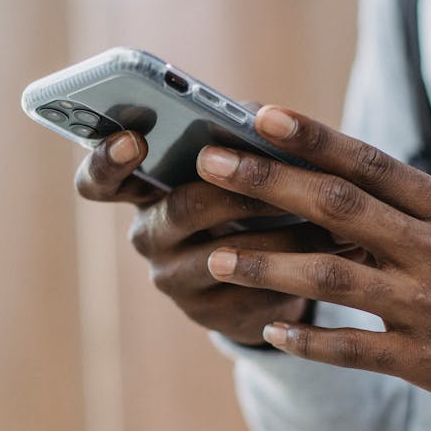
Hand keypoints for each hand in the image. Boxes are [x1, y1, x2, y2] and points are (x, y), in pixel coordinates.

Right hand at [75, 131, 337, 345]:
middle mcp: (149, 237)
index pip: (98, 181)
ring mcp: (176, 281)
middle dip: (236, 188)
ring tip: (328, 215)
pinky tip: (332, 251)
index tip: (134, 141)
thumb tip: (259, 115)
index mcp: (141, 190)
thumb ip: (236, 135)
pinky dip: (298, 268)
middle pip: (180, 208)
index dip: (107, 161)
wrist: (266, 275)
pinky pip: (255, 291)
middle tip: (278, 174)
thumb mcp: (235, 164)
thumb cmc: (246, 200)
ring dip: (281, 233)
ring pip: (225, 255)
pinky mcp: (213, 316)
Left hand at [195, 105, 430, 428]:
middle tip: (210, 164)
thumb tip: (328, 170)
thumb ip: (406, 204)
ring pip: (335, 277)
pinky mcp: (429, 362)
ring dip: (269, 265)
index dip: (312, 136)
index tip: (258, 113)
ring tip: (217, 258)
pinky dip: (309, 338)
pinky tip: (269, 329)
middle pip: (340, 206)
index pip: (371, 161)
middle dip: (268, 183)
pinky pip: (354, 349)